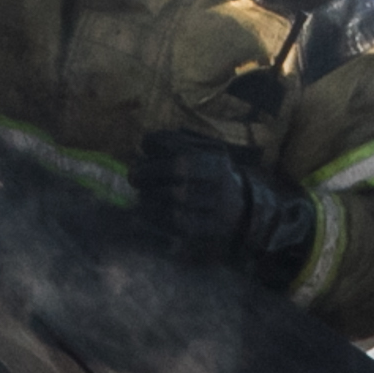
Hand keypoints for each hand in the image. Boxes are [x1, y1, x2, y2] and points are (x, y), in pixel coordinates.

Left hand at [130, 129, 311, 278]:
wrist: (239, 210)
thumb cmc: (208, 174)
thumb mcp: (202, 151)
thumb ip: (175, 142)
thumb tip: (147, 143)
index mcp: (217, 159)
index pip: (182, 149)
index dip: (157, 149)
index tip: (144, 150)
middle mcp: (221, 183)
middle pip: (179, 172)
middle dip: (149, 172)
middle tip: (134, 176)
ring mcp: (216, 209)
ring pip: (176, 200)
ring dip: (149, 196)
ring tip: (142, 193)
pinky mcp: (206, 231)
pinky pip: (176, 225)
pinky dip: (154, 218)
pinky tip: (144, 212)